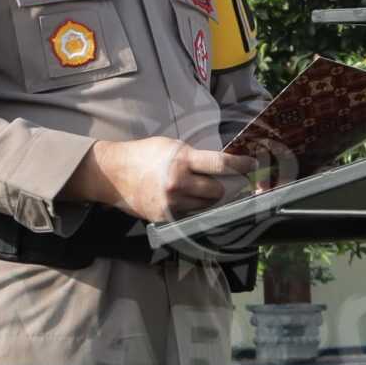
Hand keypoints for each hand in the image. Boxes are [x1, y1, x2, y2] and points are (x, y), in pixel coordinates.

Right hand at [68, 138, 256, 223]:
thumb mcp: (172, 146)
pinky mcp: (164, 217)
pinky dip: (193, 209)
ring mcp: (171, 203)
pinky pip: (190, 215)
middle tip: (220, 182)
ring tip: (198, 190)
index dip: (240, 165)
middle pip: (216, 191)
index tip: (252, 166)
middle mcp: (178, 183)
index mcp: (181, 160)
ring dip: (208, 200)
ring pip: (206, 206)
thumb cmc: (145, 155)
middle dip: (221, 187)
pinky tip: (185, 200)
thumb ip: (195, 157)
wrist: (113, 173)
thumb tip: (223, 167)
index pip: (220, 164)